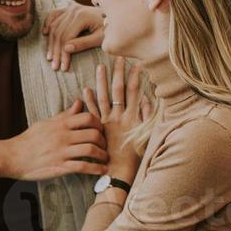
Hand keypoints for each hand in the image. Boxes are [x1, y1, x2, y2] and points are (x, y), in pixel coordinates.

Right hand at [3, 97, 107, 180]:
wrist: (12, 156)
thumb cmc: (29, 140)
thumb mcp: (47, 123)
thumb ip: (65, 115)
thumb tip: (79, 102)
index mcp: (60, 125)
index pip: (87, 118)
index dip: (99, 123)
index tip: (100, 130)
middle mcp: (63, 137)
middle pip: (93, 134)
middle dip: (103, 141)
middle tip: (104, 146)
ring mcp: (61, 152)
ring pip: (90, 150)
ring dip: (102, 155)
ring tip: (105, 159)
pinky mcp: (59, 166)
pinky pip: (82, 166)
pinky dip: (95, 169)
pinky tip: (101, 170)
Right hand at [42, 4, 104, 71]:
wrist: (115, 14)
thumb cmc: (109, 28)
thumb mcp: (100, 38)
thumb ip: (84, 43)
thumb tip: (66, 49)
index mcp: (81, 16)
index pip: (66, 38)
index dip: (63, 54)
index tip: (63, 67)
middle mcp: (73, 10)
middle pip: (58, 33)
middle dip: (56, 52)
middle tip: (54, 66)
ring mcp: (70, 8)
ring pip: (54, 27)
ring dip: (50, 43)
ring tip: (50, 57)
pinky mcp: (69, 8)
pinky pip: (53, 15)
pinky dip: (48, 24)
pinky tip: (45, 34)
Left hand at [83, 57, 148, 180]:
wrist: (120, 173)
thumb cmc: (136, 157)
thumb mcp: (146, 136)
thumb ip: (146, 117)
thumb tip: (146, 98)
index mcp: (133, 117)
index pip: (135, 92)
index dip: (136, 77)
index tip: (136, 63)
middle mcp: (120, 117)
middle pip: (119, 90)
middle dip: (118, 73)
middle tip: (117, 57)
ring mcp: (108, 123)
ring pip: (104, 97)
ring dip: (101, 82)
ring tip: (99, 67)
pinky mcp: (98, 130)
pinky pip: (92, 112)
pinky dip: (88, 101)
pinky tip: (84, 90)